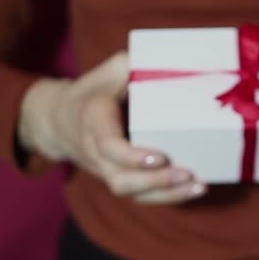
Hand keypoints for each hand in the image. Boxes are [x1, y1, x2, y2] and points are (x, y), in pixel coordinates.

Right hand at [18, 52, 206, 203]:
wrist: (60, 121)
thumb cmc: (93, 91)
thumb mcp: (108, 71)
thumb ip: (131, 65)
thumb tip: (168, 63)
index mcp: (92, 122)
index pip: (108, 146)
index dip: (132, 156)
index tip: (161, 157)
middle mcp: (95, 152)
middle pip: (121, 179)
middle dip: (155, 181)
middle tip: (188, 172)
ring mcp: (105, 170)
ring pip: (130, 193)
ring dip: (166, 194)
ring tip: (197, 187)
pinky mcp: (118, 178)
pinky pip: (138, 196)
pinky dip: (166, 197)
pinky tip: (192, 191)